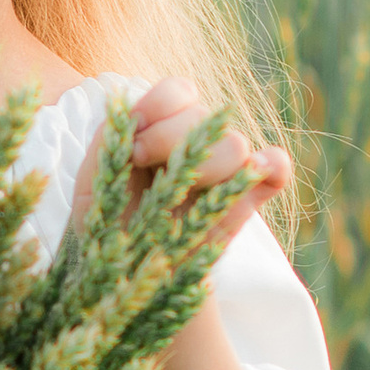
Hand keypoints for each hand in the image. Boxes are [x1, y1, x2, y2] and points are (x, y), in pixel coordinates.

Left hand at [74, 79, 294, 226]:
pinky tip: (245, 184)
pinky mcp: (248, 198)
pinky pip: (276, 166)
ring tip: (179, 194)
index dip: (158, 108)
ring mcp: (226, 169)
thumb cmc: (108, 225)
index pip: (178, 91)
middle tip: (143, 168)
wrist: (130, 279)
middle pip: (206, 114)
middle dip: (171, 139)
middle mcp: (198, 141)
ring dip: (206, 168)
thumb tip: (133, 112)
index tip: (133, 146)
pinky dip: (270, 166)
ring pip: (236, 143)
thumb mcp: (94, 181)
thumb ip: (109, 140)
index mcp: (163, 126)